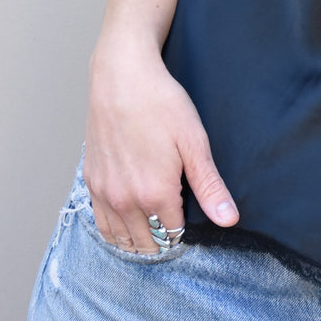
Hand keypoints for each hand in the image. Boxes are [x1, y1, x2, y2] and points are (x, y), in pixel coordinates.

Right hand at [83, 32, 238, 252]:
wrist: (122, 77)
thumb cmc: (161, 103)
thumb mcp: (194, 143)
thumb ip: (210, 187)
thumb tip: (229, 220)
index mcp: (154, 193)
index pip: (173, 234)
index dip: (186, 230)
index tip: (192, 219)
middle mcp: (125, 200)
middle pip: (147, 243)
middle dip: (163, 240)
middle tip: (175, 223)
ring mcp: (104, 193)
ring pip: (121, 240)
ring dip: (139, 240)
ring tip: (155, 228)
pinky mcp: (91, 181)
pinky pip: (101, 224)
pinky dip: (115, 231)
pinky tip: (128, 223)